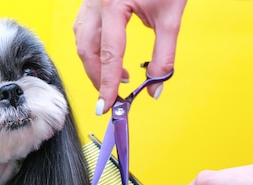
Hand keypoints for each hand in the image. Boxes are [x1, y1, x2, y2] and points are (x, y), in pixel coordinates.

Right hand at [74, 0, 186, 114]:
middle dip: (98, 77)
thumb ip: (163, 56)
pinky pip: (84, 28)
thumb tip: (156, 87)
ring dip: (94, 63)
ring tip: (116, 76)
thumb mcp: (170, 16)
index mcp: (113, 4)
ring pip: (81, 40)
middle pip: (87, 51)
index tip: (106, 106)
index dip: (107, 84)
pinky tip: (108, 54)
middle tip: (113, 96)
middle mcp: (96, 2)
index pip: (108, 55)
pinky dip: (93, 47)